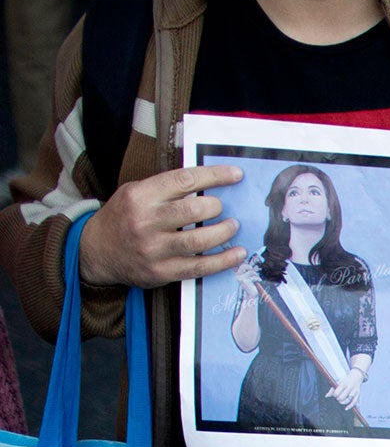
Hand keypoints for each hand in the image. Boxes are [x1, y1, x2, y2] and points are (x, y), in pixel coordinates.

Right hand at [79, 164, 246, 288]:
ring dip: (224, 232)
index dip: (214, 176)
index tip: (235, 175)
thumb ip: (165, 189)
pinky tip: (236, 254)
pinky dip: (223, 261)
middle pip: (194, 210)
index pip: (184, 180)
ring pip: (200, 240)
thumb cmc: (123, 218)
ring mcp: (154, 249)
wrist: (96, 251)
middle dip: (216, 207)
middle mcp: (146, 221)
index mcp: (140, 196)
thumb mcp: (135, 193)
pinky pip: (199, 266)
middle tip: (222, 208)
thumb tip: (207, 184)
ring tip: (232, 226)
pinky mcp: (162, 271)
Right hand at [232, 256, 261, 296]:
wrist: (251, 295)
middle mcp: (236, 275)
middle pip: (243, 265)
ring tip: (257, 278)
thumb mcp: (248, 276)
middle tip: (255, 272)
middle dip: (251, 268)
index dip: (243, 261)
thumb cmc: (251, 285)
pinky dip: (257, 278)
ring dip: (255, 274)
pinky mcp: (244, 281)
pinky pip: (253, 276)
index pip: (239, 263)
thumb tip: (246, 260)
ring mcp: (240, 278)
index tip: (248, 262)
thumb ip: (247, 269)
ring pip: (249, 270)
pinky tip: (258, 281)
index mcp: (236, 273)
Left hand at [328, 363, 366, 410]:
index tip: (335, 394)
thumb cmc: (345, 380)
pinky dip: (350, 406)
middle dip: (338, 399)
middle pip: (342, 397)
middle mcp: (349, 387)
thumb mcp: (338, 382)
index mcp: (343, 383)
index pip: (337, 392)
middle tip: (338, 398)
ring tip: (341, 401)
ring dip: (343, 402)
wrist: (356, 377)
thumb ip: (332, 389)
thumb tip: (327, 396)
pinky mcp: (358, 395)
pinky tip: (346, 408)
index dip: (334, 395)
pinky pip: (354, 402)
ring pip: (348, 400)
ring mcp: (354, 391)